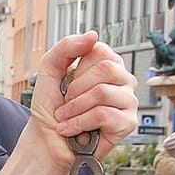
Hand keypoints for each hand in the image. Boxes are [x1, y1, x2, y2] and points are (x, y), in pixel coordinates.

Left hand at [22, 31, 137, 170]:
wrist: (46, 139)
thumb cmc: (50, 106)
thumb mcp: (49, 69)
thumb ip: (66, 47)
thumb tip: (93, 35)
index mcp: (108, 64)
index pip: (100, 50)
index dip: (77, 67)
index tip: (67, 82)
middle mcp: (123, 80)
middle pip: (106, 69)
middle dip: (75, 88)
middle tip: (66, 101)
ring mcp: (128, 101)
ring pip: (103, 93)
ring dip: (74, 107)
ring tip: (66, 117)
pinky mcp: (128, 123)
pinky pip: (104, 115)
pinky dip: (79, 123)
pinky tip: (71, 130)